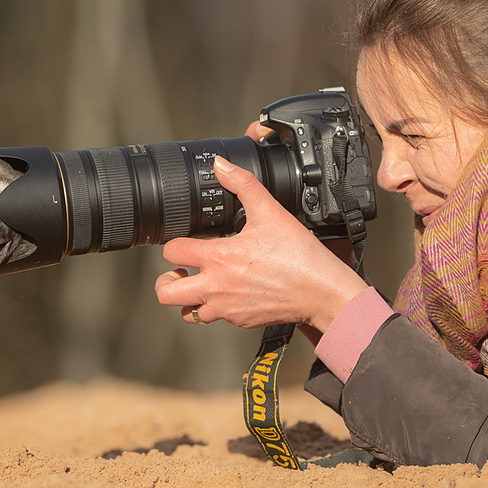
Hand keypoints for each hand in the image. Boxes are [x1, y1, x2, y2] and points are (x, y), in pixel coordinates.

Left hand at [154, 155, 364, 330]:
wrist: (321, 291)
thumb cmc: (298, 255)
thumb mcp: (270, 211)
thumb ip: (243, 184)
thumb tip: (221, 166)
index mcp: (218, 258)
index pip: (172, 252)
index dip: (174, 243)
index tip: (186, 240)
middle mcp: (216, 287)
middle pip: (166, 292)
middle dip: (168, 278)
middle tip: (181, 268)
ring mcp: (226, 309)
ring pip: (186, 313)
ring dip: (187, 299)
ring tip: (198, 284)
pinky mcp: (240, 321)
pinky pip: (214, 319)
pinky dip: (214, 308)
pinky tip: (228, 292)